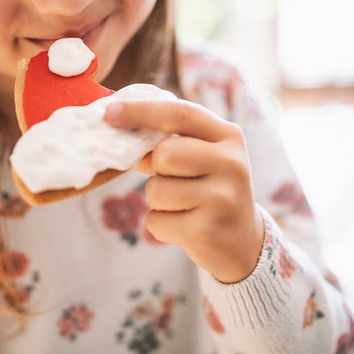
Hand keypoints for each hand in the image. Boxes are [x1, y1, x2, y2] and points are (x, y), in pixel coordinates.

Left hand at [104, 99, 264, 283]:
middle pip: (165, 154)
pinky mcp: (207, 231)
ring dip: (158, 201)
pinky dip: (161, 226)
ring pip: (156, 190)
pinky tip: (185, 227)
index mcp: (229, 136)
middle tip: (173, 179)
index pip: (181, 114)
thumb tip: (119, 130)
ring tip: (183, 206)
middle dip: (156, 169)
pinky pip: (157, 222)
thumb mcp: (203, 158)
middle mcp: (231, 163)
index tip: (109, 113)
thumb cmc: (210, 190)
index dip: (142, 111)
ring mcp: (222, 198)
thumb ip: (170, 141)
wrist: (243, 242)